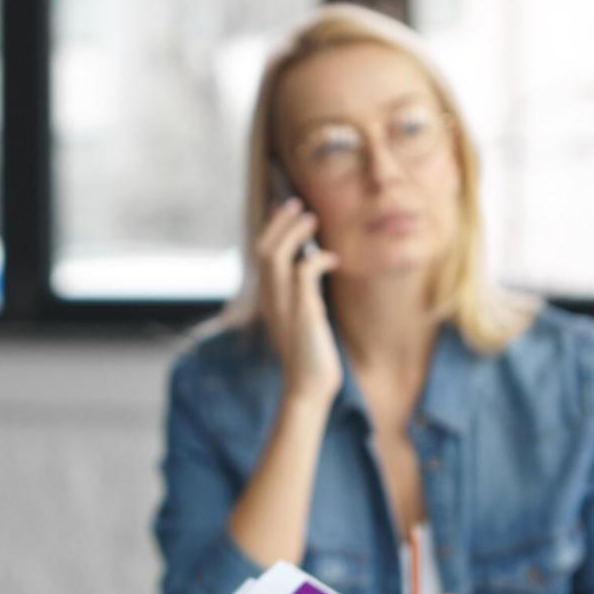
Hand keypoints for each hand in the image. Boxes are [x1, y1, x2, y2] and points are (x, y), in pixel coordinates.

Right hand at [256, 199, 340, 407]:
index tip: (286, 210)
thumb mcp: (303, 322)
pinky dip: (317, 260)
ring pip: (277, 257)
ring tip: (312, 218)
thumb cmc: (311, 359)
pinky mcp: (303, 313)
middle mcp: (271, 300)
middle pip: (264, 249)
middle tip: (298, 204)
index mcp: (269, 301)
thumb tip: (314, 274)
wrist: (308, 389)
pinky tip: (332, 259)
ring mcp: (283, 306)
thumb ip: (303, 298)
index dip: (272, 229)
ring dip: (294, 233)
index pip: (261, 256)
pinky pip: (304, 274)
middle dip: (280, 223)